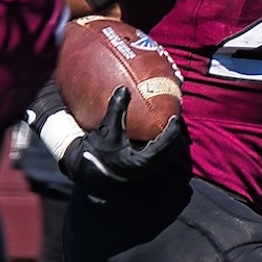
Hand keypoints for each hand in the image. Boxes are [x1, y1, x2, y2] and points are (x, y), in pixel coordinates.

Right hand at [57, 88, 186, 185]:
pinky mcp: (141, 170)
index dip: (173, 131)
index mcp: (141, 162)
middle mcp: (146, 169)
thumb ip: (116, 110)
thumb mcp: (106, 130)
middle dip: (176, 136)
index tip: (176, 117)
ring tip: (171, 125)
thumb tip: (123, 89)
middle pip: (171, 152)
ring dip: (171, 141)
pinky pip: (159, 157)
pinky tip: (158, 133)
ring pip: (166, 156)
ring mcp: (144, 172)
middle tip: (177, 119)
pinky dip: (163, 145)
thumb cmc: (95, 152)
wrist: (84, 170)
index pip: (165, 145)